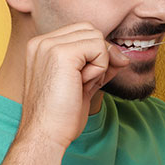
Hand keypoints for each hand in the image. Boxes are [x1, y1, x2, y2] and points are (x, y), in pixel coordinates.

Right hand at [17, 23, 129, 149]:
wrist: (45, 134)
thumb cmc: (62, 115)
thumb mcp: (85, 84)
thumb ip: (101, 66)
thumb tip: (122, 56)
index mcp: (42, 47)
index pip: (82, 32)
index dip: (96, 53)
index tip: (88, 78)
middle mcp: (42, 42)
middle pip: (91, 30)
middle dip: (100, 55)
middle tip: (87, 81)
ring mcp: (49, 45)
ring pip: (96, 37)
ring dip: (100, 63)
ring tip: (82, 84)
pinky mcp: (61, 53)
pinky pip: (99, 48)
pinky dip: (100, 68)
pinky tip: (83, 84)